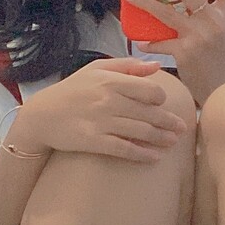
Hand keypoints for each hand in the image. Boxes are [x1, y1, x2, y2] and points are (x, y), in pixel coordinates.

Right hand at [17, 58, 188, 164]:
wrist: (42, 115)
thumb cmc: (71, 90)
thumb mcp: (96, 69)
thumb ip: (127, 66)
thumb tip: (156, 66)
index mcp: (111, 80)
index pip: (150, 90)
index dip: (161, 99)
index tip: (163, 105)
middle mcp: (108, 100)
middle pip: (150, 113)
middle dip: (169, 122)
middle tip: (182, 129)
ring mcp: (101, 122)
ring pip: (141, 132)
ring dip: (161, 139)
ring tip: (172, 142)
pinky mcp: (94, 141)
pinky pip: (125, 149)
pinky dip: (143, 154)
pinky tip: (155, 158)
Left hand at [124, 0, 224, 104]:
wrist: (223, 91)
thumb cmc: (219, 60)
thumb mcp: (222, 32)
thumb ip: (207, 13)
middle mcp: (215, 21)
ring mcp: (200, 35)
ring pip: (167, 12)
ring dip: (145, 2)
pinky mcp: (185, 51)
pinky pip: (160, 41)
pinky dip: (150, 41)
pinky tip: (141, 40)